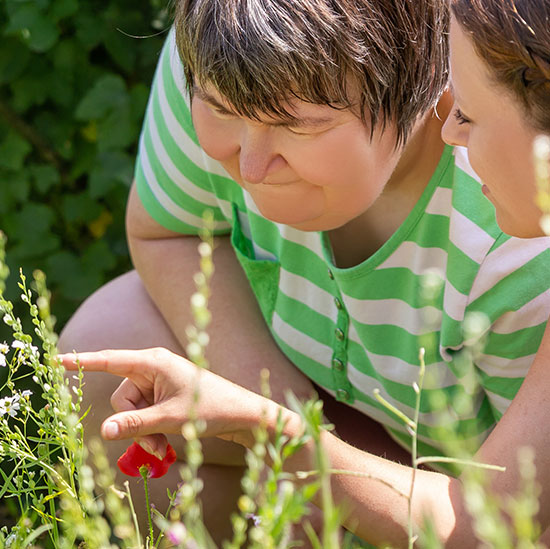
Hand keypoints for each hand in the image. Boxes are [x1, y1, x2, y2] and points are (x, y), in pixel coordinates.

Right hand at [59, 348, 270, 454]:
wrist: (241, 413)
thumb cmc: (210, 408)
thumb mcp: (169, 419)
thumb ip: (135, 425)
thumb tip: (103, 430)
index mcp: (153, 362)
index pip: (110, 360)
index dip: (83, 362)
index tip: (56, 360)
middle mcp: (153, 368)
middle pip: (122, 397)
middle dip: (132, 424)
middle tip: (152, 445)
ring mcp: (159, 382)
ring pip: (132, 409)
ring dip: (143, 431)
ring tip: (162, 447)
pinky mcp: (165, 394)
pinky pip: (144, 412)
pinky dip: (150, 430)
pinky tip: (164, 444)